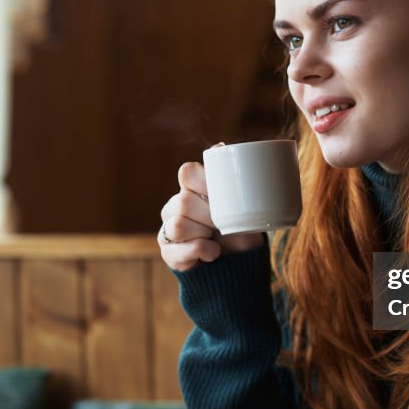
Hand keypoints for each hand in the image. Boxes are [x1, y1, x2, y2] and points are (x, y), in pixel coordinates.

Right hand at [158, 150, 264, 270]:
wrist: (240, 262)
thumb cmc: (239, 228)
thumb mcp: (239, 204)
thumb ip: (229, 178)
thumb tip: (221, 146)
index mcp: (192, 188)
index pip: (187, 172)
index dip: (203, 182)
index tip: (219, 195)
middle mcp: (176, 205)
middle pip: (183, 201)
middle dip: (209, 216)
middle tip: (223, 224)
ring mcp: (169, 229)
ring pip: (178, 225)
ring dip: (203, 234)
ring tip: (216, 238)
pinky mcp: (168, 252)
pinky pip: (176, 251)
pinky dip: (199, 252)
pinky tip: (212, 253)